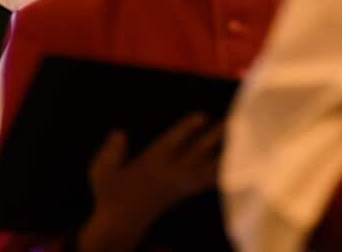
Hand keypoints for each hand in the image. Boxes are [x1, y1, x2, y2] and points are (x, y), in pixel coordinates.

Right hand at [76, 114, 222, 251]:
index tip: (203, 115)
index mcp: (151, 165)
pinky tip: (235, 164)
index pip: (173, 144)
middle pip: (198, 153)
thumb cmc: (110, 195)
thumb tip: (119, 133)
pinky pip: (208, 181)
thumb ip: (111, 152)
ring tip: (240, 139)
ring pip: (208, 168)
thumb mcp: (101, 172)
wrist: (120, 225)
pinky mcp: (185, 192)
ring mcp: (180, 185)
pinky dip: (222, 171)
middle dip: (215, 137)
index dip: (187, 129)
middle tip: (233, 122)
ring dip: (225, 153)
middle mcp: (170, 174)